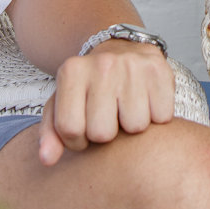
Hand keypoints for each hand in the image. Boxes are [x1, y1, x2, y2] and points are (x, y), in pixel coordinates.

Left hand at [36, 38, 173, 165]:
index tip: (83, 131)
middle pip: (103, 132)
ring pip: (135, 127)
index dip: (77, 141)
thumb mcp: (62, 103)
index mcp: (71, 71)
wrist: (120, 49)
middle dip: (106, 134)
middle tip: (108, 118)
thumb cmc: (89, 85)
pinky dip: (156, 117)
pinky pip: (162, 117)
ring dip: (132, 125)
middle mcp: (102, 65)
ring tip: (127, 109)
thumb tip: (47, 159)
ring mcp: (132, 66)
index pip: (70, 129)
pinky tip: (146, 103)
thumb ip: (50, 134)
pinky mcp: (159, 70)